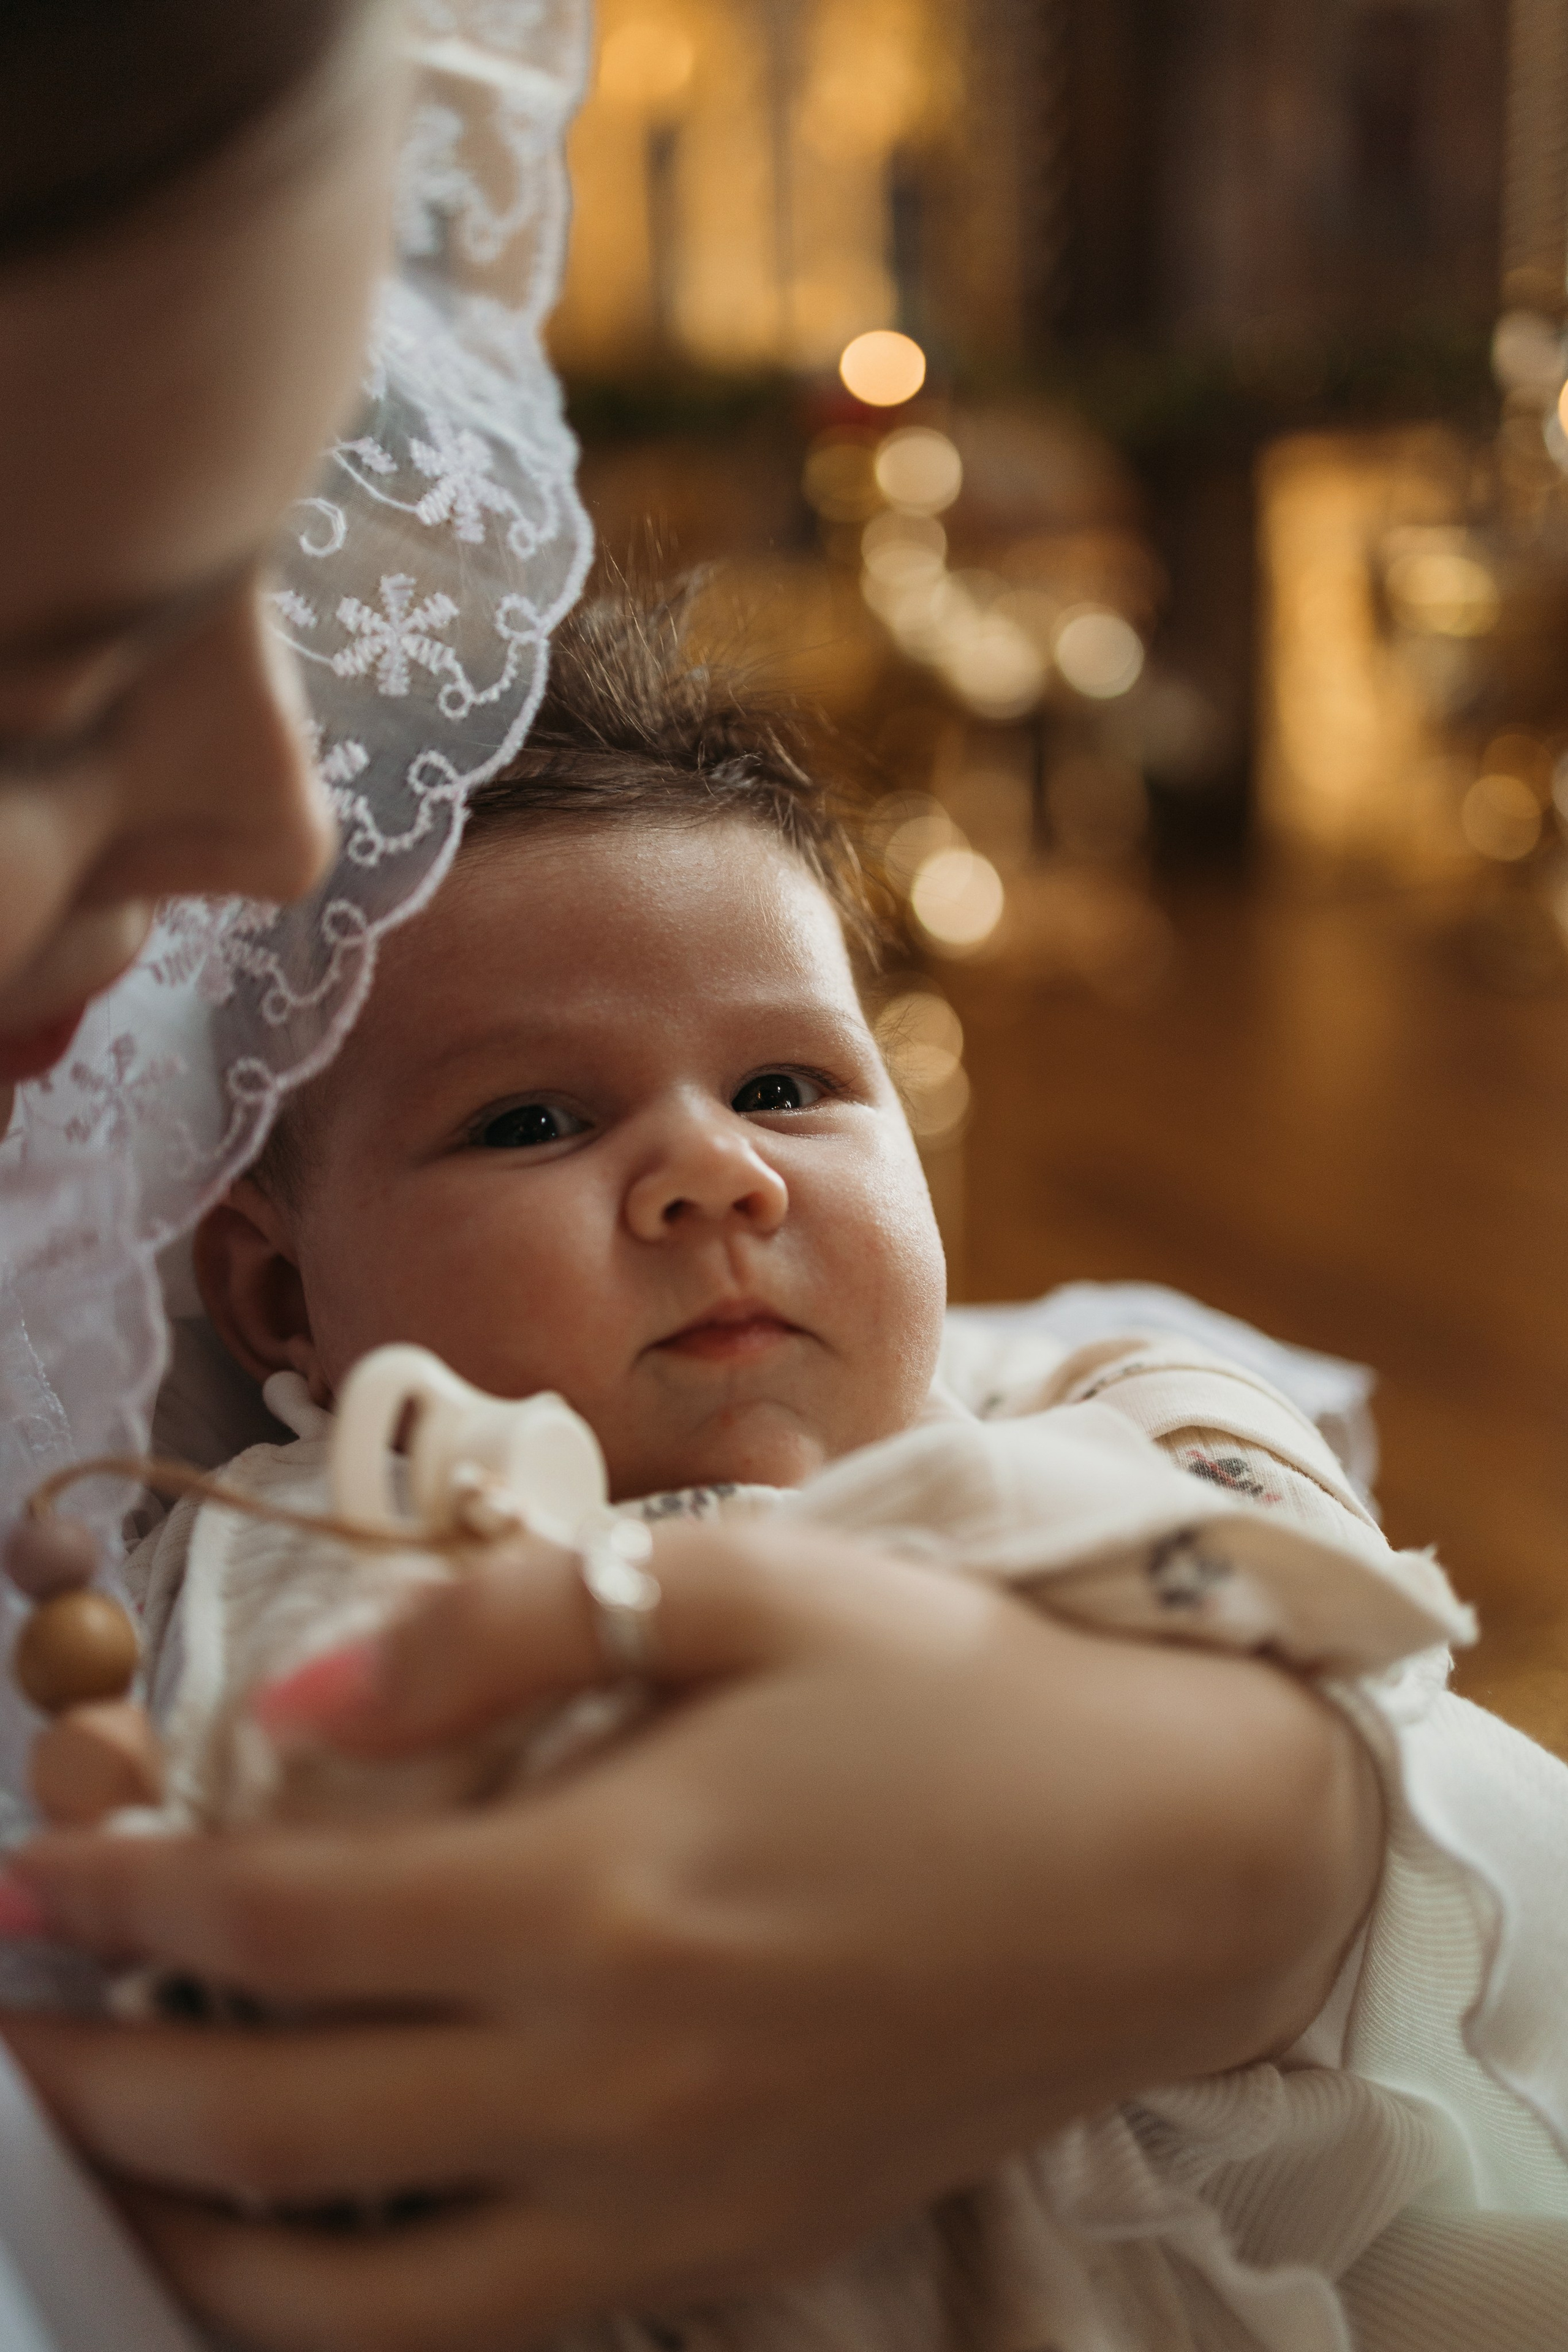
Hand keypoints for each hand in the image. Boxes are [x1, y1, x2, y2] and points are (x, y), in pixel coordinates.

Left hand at [1, 1525, 1380, 2351]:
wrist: (1178, 1865)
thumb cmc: (958, 1700)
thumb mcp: (740, 1591)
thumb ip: (500, 1629)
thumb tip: (300, 1695)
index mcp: (599, 1896)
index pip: (276, 1926)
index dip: (122, 1904)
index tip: (30, 1881)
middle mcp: (611, 2084)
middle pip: (273, 2132)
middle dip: (101, 2084)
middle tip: (17, 2025)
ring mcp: (672, 2203)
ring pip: (353, 2302)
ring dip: (195, 2242)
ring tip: (118, 2164)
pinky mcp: (735, 2255)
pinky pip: (495, 2331)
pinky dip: (357, 2309)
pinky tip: (320, 2238)